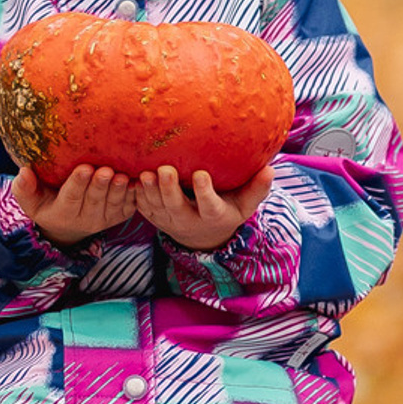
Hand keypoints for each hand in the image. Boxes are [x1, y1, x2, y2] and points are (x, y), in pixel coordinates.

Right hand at [15, 164, 137, 245]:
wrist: (69, 223)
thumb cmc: (47, 203)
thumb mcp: (31, 200)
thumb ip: (24, 188)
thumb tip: (23, 172)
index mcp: (63, 212)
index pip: (71, 197)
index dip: (78, 183)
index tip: (84, 168)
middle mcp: (86, 218)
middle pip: (94, 201)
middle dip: (100, 186)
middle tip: (106, 170)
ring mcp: (106, 218)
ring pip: (113, 204)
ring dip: (119, 191)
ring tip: (122, 176)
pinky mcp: (121, 215)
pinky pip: (129, 206)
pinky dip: (134, 194)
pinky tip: (138, 181)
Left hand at [135, 164, 273, 249]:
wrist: (203, 235)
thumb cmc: (228, 211)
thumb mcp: (246, 204)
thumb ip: (257, 189)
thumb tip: (271, 169)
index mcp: (213, 216)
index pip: (209, 206)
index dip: (204, 192)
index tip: (201, 174)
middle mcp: (189, 221)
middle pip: (176, 207)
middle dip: (169, 189)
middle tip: (164, 169)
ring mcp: (169, 221)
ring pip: (156, 208)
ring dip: (148, 192)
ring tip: (144, 173)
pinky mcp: (154, 218)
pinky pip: (143, 208)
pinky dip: (137, 196)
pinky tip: (132, 177)